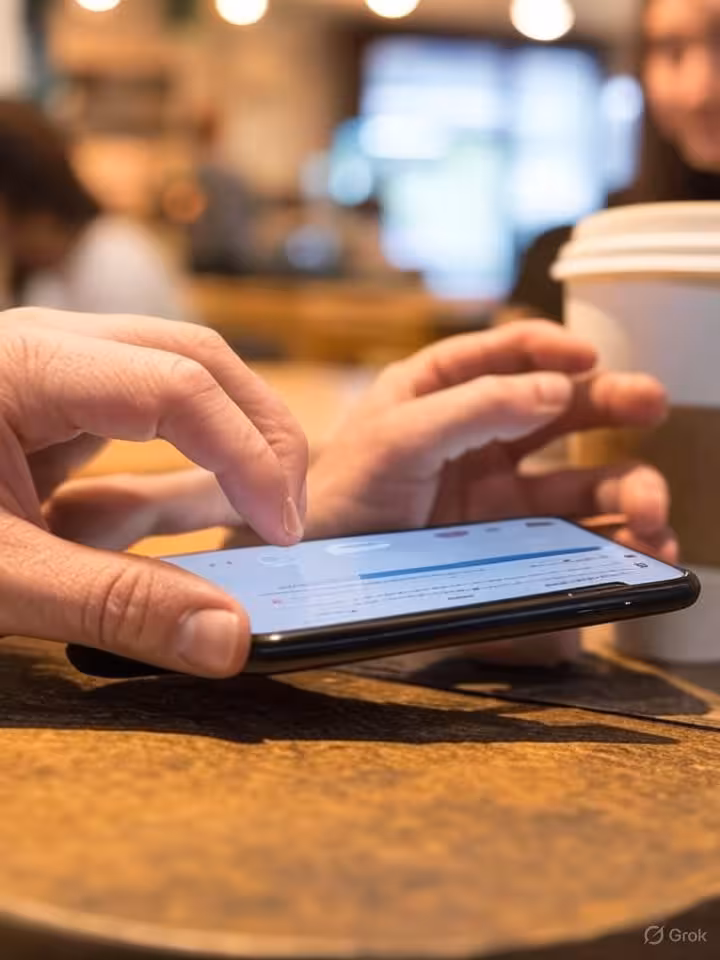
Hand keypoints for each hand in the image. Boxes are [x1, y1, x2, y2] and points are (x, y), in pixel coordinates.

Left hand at [0, 308, 307, 676]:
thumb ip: (114, 607)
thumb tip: (230, 639)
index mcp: (27, 365)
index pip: (180, 385)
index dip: (248, 456)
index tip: (283, 531)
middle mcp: (49, 351)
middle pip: (196, 357)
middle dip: (260, 431)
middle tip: (291, 514)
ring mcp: (53, 377)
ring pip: (181, 380)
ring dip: (234, 442)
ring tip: (269, 511)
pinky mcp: (54, 415)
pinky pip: (145, 425)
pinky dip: (188, 469)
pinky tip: (213, 516)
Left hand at [307, 322, 675, 561]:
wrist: (312, 571)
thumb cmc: (340, 492)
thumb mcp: (398, 437)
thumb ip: (474, 407)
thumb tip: (558, 388)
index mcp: (441, 389)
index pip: (507, 351)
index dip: (553, 348)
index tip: (590, 357)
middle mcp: (475, 432)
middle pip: (558, 409)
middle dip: (610, 405)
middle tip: (653, 405)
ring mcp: (492, 488)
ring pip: (575, 477)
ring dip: (625, 487)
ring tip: (653, 512)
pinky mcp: (503, 540)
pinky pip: (567, 532)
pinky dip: (609, 537)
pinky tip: (639, 545)